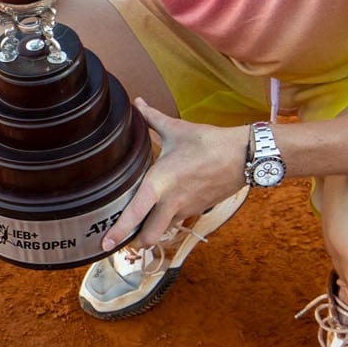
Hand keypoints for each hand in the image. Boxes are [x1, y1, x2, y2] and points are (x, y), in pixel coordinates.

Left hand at [106, 98, 247, 251]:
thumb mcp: (176, 130)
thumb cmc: (208, 142)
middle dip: (134, 242)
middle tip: (123, 236)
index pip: (134, 214)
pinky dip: (168, 218)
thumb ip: (152, 118)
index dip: (117, 232)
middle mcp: (170, 202)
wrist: (243, 155)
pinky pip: (177, 220)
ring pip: (163, 231)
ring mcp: (185, 210)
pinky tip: (166, 205)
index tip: (104, 244)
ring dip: (152, 230)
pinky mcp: (197, 210)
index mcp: (159, 184)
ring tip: (141, 220)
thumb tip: (137, 102)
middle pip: (148, 238)